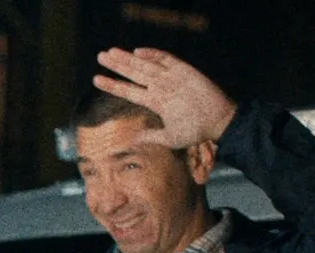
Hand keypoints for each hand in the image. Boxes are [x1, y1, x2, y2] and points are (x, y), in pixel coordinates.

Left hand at [91, 47, 237, 148]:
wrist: (219, 122)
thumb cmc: (197, 130)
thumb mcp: (170, 137)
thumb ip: (151, 136)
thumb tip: (133, 139)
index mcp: (155, 101)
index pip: (128, 90)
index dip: (112, 85)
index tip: (95, 79)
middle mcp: (160, 87)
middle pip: (133, 73)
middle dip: (117, 65)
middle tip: (100, 56)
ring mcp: (171, 78)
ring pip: (145, 65)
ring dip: (128, 58)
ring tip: (110, 52)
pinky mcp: (184, 71)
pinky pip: (167, 60)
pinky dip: (154, 55)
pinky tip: (138, 52)